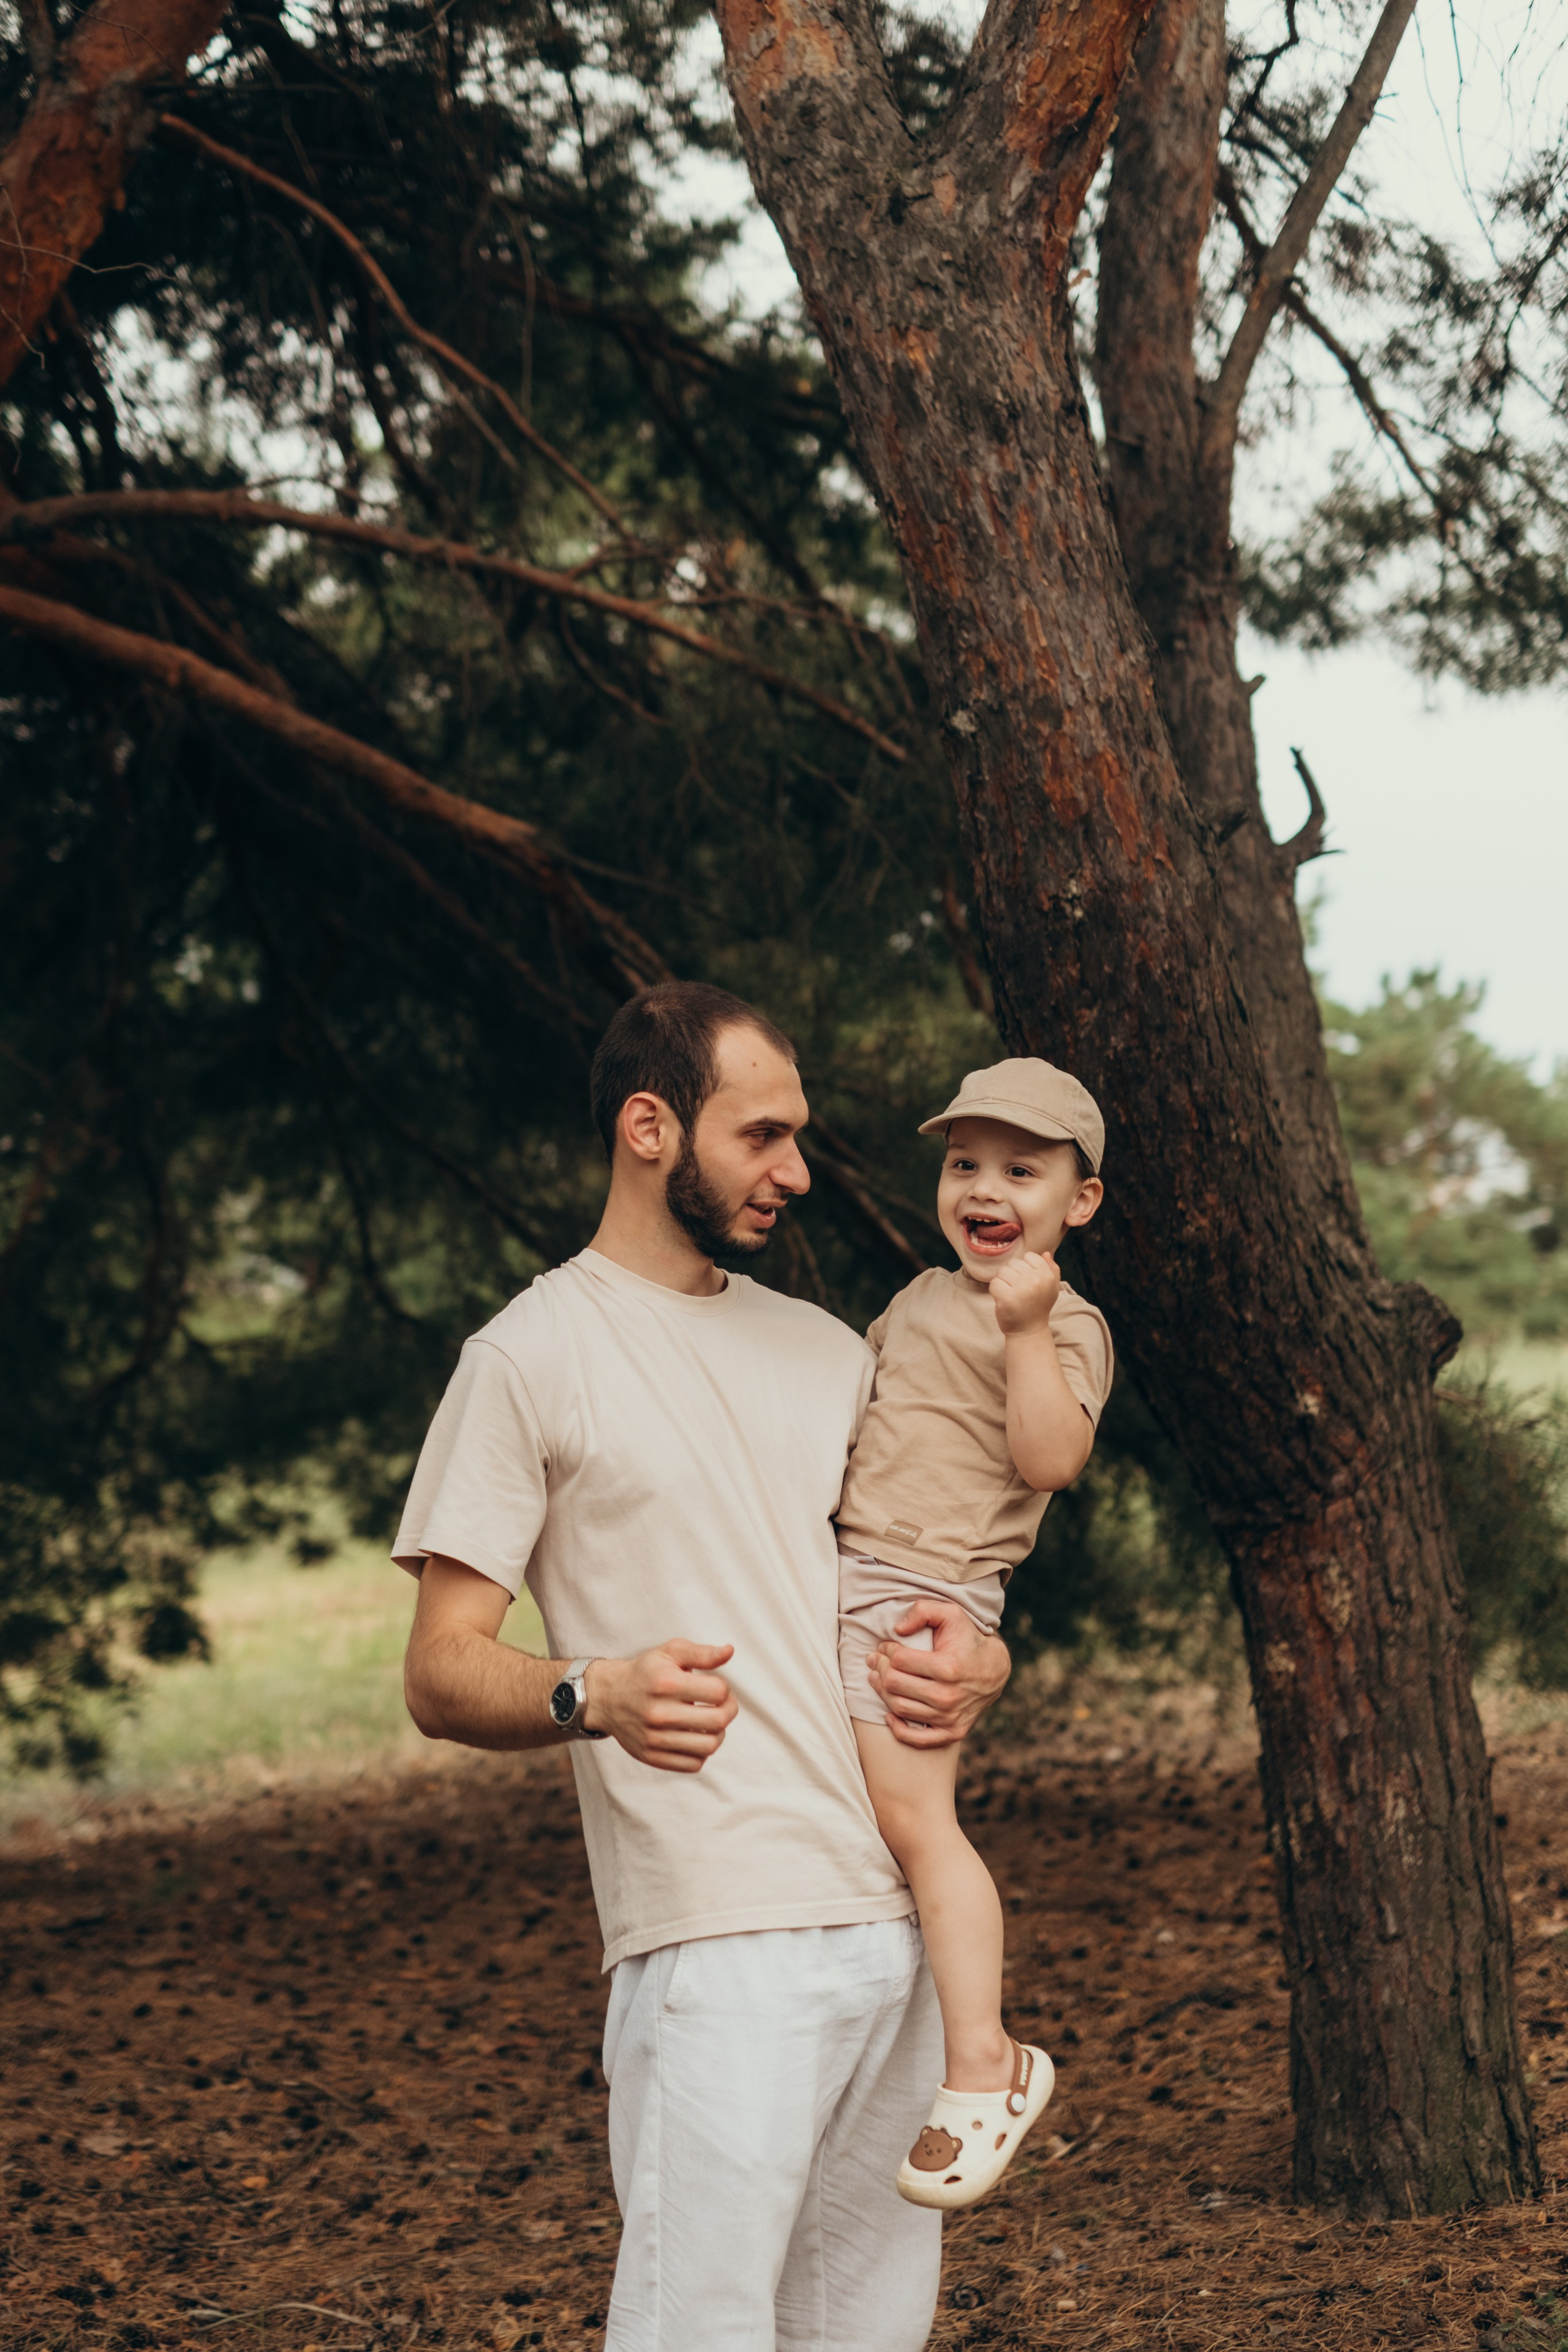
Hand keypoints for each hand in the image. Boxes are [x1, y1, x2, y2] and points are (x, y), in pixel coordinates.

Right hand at [583, 1640, 737, 1773]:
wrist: (607, 1697)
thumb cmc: (645, 1672)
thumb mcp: (670, 1652)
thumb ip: (701, 1653)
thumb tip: (729, 1651)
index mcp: (667, 1683)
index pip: (718, 1692)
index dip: (725, 1689)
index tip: (717, 1687)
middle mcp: (660, 1713)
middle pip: (718, 1721)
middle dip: (729, 1711)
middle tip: (724, 1705)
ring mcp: (654, 1738)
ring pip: (708, 1746)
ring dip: (718, 1734)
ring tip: (711, 1723)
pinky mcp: (651, 1756)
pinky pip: (693, 1764)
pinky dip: (701, 1753)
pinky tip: (695, 1737)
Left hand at [867, 1599, 1010, 1747]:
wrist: (994, 1670)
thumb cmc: (968, 1639)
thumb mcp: (951, 1614)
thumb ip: (923, 1611)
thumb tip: (898, 1629)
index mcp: (947, 1667)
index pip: (899, 1661)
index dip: (886, 1651)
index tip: (884, 1646)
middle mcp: (948, 1696)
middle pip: (895, 1684)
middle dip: (879, 1669)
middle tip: (874, 1660)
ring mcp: (950, 1717)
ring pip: (899, 1708)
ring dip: (881, 1692)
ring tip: (877, 1679)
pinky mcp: (953, 1732)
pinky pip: (916, 1739)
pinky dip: (898, 1729)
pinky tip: (888, 1714)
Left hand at [990, 1248, 1061, 1334]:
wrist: (1029, 1331)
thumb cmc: (1039, 1307)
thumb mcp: (1051, 1288)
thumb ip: (1051, 1269)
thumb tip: (1045, 1253)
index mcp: (1047, 1275)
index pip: (1029, 1256)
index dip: (1025, 1269)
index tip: (1028, 1283)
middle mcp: (1035, 1280)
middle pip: (1013, 1263)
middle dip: (1012, 1276)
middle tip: (1019, 1292)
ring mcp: (1021, 1289)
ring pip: (1002, 1272)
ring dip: (1003, 1283)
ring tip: (1011, 1295)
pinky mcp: (1007, 1298)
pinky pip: (994, 1283)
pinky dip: (995, 1291)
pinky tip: (1003, 1300)